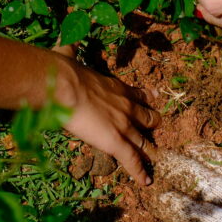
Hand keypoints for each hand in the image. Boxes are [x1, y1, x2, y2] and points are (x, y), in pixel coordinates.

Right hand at [53, 45, 160, 185]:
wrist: (64, 85)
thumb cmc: (64, 72)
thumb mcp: (70, 57)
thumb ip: (71, 51)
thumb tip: (66, 40)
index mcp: (116, 87)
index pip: (138, 94)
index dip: (147, 97)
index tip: (155, 97)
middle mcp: (126, 107)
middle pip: (147, 118)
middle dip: (152, 124)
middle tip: (157, 129)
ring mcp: (124, 125)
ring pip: (143, 141)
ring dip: (150, 151)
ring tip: (157, 159)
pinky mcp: (117, 142)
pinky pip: (132, 160)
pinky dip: (140, 172)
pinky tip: (146, 181)